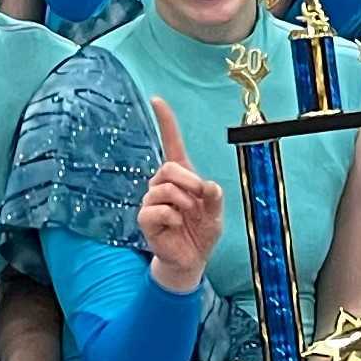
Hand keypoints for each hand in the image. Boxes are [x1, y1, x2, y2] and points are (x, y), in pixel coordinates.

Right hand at [137, 95, 224, 291]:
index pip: (171, 144)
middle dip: (189, 181)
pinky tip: (175, 225)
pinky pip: (155, 209)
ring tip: (187, 216)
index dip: (165, 122)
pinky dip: (172, 217)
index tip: (157, 100)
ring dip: (183, 202)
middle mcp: (162, 185)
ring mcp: (151, 201)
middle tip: (200, 198)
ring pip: (164, 188)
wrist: (190, 259)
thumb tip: (208, 185)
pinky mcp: (144, 218)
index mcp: (181, 177)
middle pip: (169, 167)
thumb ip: (215, 198)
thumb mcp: (216, 214)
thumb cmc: (201, 232)